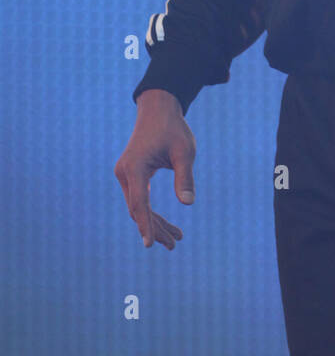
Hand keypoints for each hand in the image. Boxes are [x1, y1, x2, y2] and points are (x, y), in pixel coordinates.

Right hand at [114, 89, 196, 249]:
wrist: (158, 110)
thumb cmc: (173, 129)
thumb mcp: (184, 152)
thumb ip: (184, 177)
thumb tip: (188, 204)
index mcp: (135, 167)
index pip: (139, 203)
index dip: (145, 225)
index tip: (149, 245)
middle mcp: (125, 172)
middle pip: (138, 210)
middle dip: (155, 228)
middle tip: (175, 245)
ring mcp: (125, 174)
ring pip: (138, 207)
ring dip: (155, 223)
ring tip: (176, 240)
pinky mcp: (131, 175)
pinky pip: (140, 199)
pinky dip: (152, 212)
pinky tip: (168, 225)